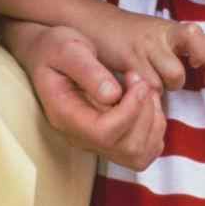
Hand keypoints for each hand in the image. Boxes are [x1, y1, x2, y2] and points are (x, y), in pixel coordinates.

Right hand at [10, 23, 165, 169]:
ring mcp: (96, 142)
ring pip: (139, 155)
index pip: (104, 134)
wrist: (49, 55)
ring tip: (144, 91)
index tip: (137, 81)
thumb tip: (112, 96)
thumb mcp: (68, 50)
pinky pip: (144, 151)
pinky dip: (155, 129)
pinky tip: (146, 102)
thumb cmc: (57, 49)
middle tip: (140, 82)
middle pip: (126, 149)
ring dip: (153, 122)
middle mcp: (80, 137)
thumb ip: (88, 71)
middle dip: (144, 113)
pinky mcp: (111, 140)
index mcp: (66, 116)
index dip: (130, 110)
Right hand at [93, 6, 204, 91]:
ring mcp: (149, 45)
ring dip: (165, 87)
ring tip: (150, 83)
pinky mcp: (131, 58)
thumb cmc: (131, 36)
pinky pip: (149, 85)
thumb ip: (181, 48)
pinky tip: (136, 86)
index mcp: (175, 29)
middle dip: (192, 74)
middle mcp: (165, 34)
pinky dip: (146, 92)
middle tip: (175, 80)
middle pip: (198, 53)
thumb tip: (204, 73)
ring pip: (175, 75)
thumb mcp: (160, 35)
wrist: (96, 24)